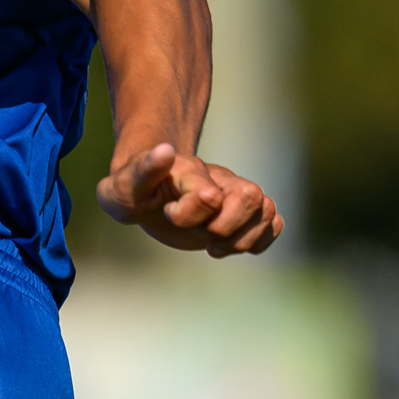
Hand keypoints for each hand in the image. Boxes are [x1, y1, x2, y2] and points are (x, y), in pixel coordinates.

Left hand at [96, 142, 281, 255]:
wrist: (145, 197)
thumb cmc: (132, 192)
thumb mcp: (123, 186)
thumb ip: (142, 171)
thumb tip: (164, 151)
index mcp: (192, 173)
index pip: (209, 195)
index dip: (188, 215)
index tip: (167, 213)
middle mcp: (220, 181)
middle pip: (251, 196)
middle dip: (223, 227)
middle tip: (197, 232)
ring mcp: (234, 197)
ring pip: (268, 210)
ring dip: (241, 239)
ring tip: (212, 245)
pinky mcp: (243, 216)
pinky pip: (275, 224)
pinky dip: (258, 242)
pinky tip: (228, 247)